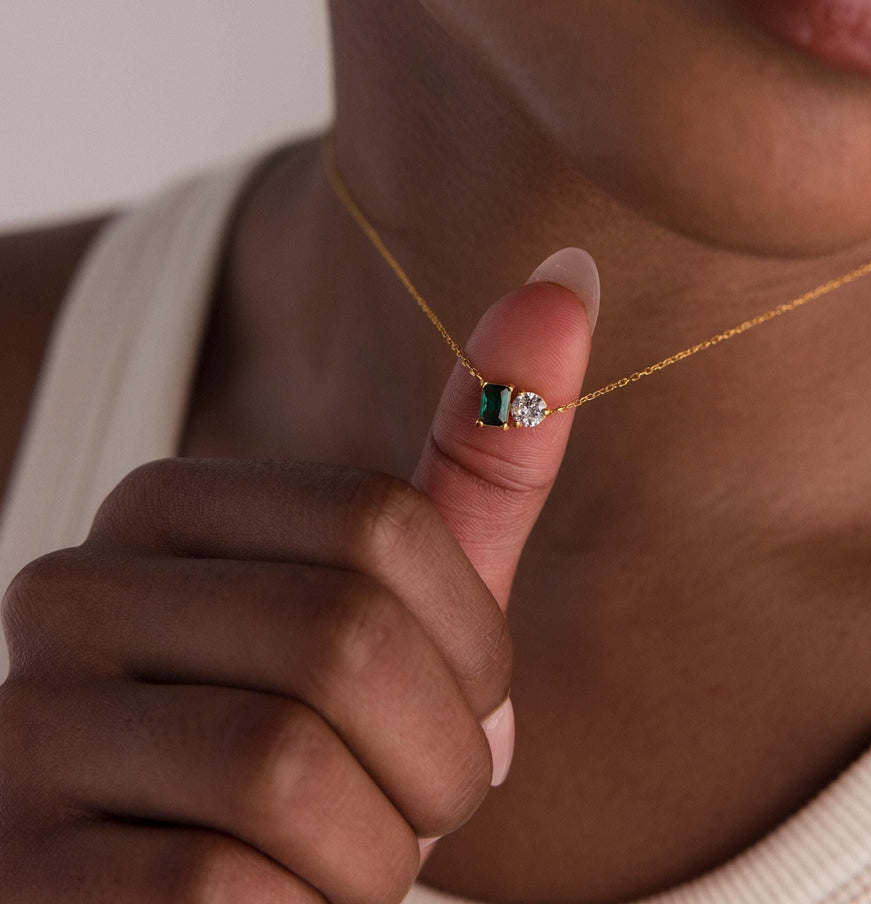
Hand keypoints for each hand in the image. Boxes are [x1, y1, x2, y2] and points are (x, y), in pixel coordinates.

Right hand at [0, 249, 597, 903]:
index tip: (469, 705)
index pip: (379, 524)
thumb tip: (569, 276)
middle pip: (344, 640)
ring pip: (287, 773)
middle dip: (441, 758)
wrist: (195, 894)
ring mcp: (24, 733)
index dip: (475, 646)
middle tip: (423, 798)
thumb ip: (483, 454)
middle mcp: (69, 593)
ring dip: (381, 847)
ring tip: (355, 853)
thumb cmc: (335, 736)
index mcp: (162, 507)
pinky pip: (222, 890)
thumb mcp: (417, 598)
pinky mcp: (20, 874)